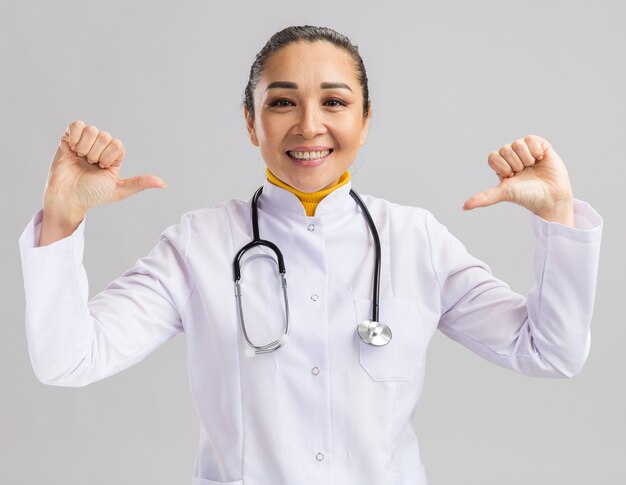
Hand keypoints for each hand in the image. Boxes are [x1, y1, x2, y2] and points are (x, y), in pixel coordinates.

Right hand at [44, 120, 165, 216]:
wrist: (67, 197)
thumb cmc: (92, 195)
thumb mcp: (119, 190)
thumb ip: (140, 183)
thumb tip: (164, 184)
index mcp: (114, 157)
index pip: (117, 144)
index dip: (109, 157)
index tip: (102, 169)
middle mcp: (100, 148)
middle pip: (104, 136)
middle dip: (96, 154)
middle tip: (89, 165)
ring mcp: (85, 142)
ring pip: (91, 130)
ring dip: (85, 148)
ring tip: (80, 159)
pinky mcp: (69, 139)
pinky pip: (76, 125)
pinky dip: (75, 137)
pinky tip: (72, 149)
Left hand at [463, 135, 574, 225]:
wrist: (552, 197)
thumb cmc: (527, 196)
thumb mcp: (504, 194)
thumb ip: (485, 197)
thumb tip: (464, 207)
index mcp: (501, 166)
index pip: (493, 156)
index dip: (503, 167)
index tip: (511, 177)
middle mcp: (512, 157)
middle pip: (505, 149)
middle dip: (516, 164)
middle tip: (524, 174)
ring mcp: (525, 150)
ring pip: (518, 144)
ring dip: (526, 159)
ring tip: (533, 167)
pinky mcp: (540, 145)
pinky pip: (531, 139)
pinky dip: (536, 150)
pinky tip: (541, 159)